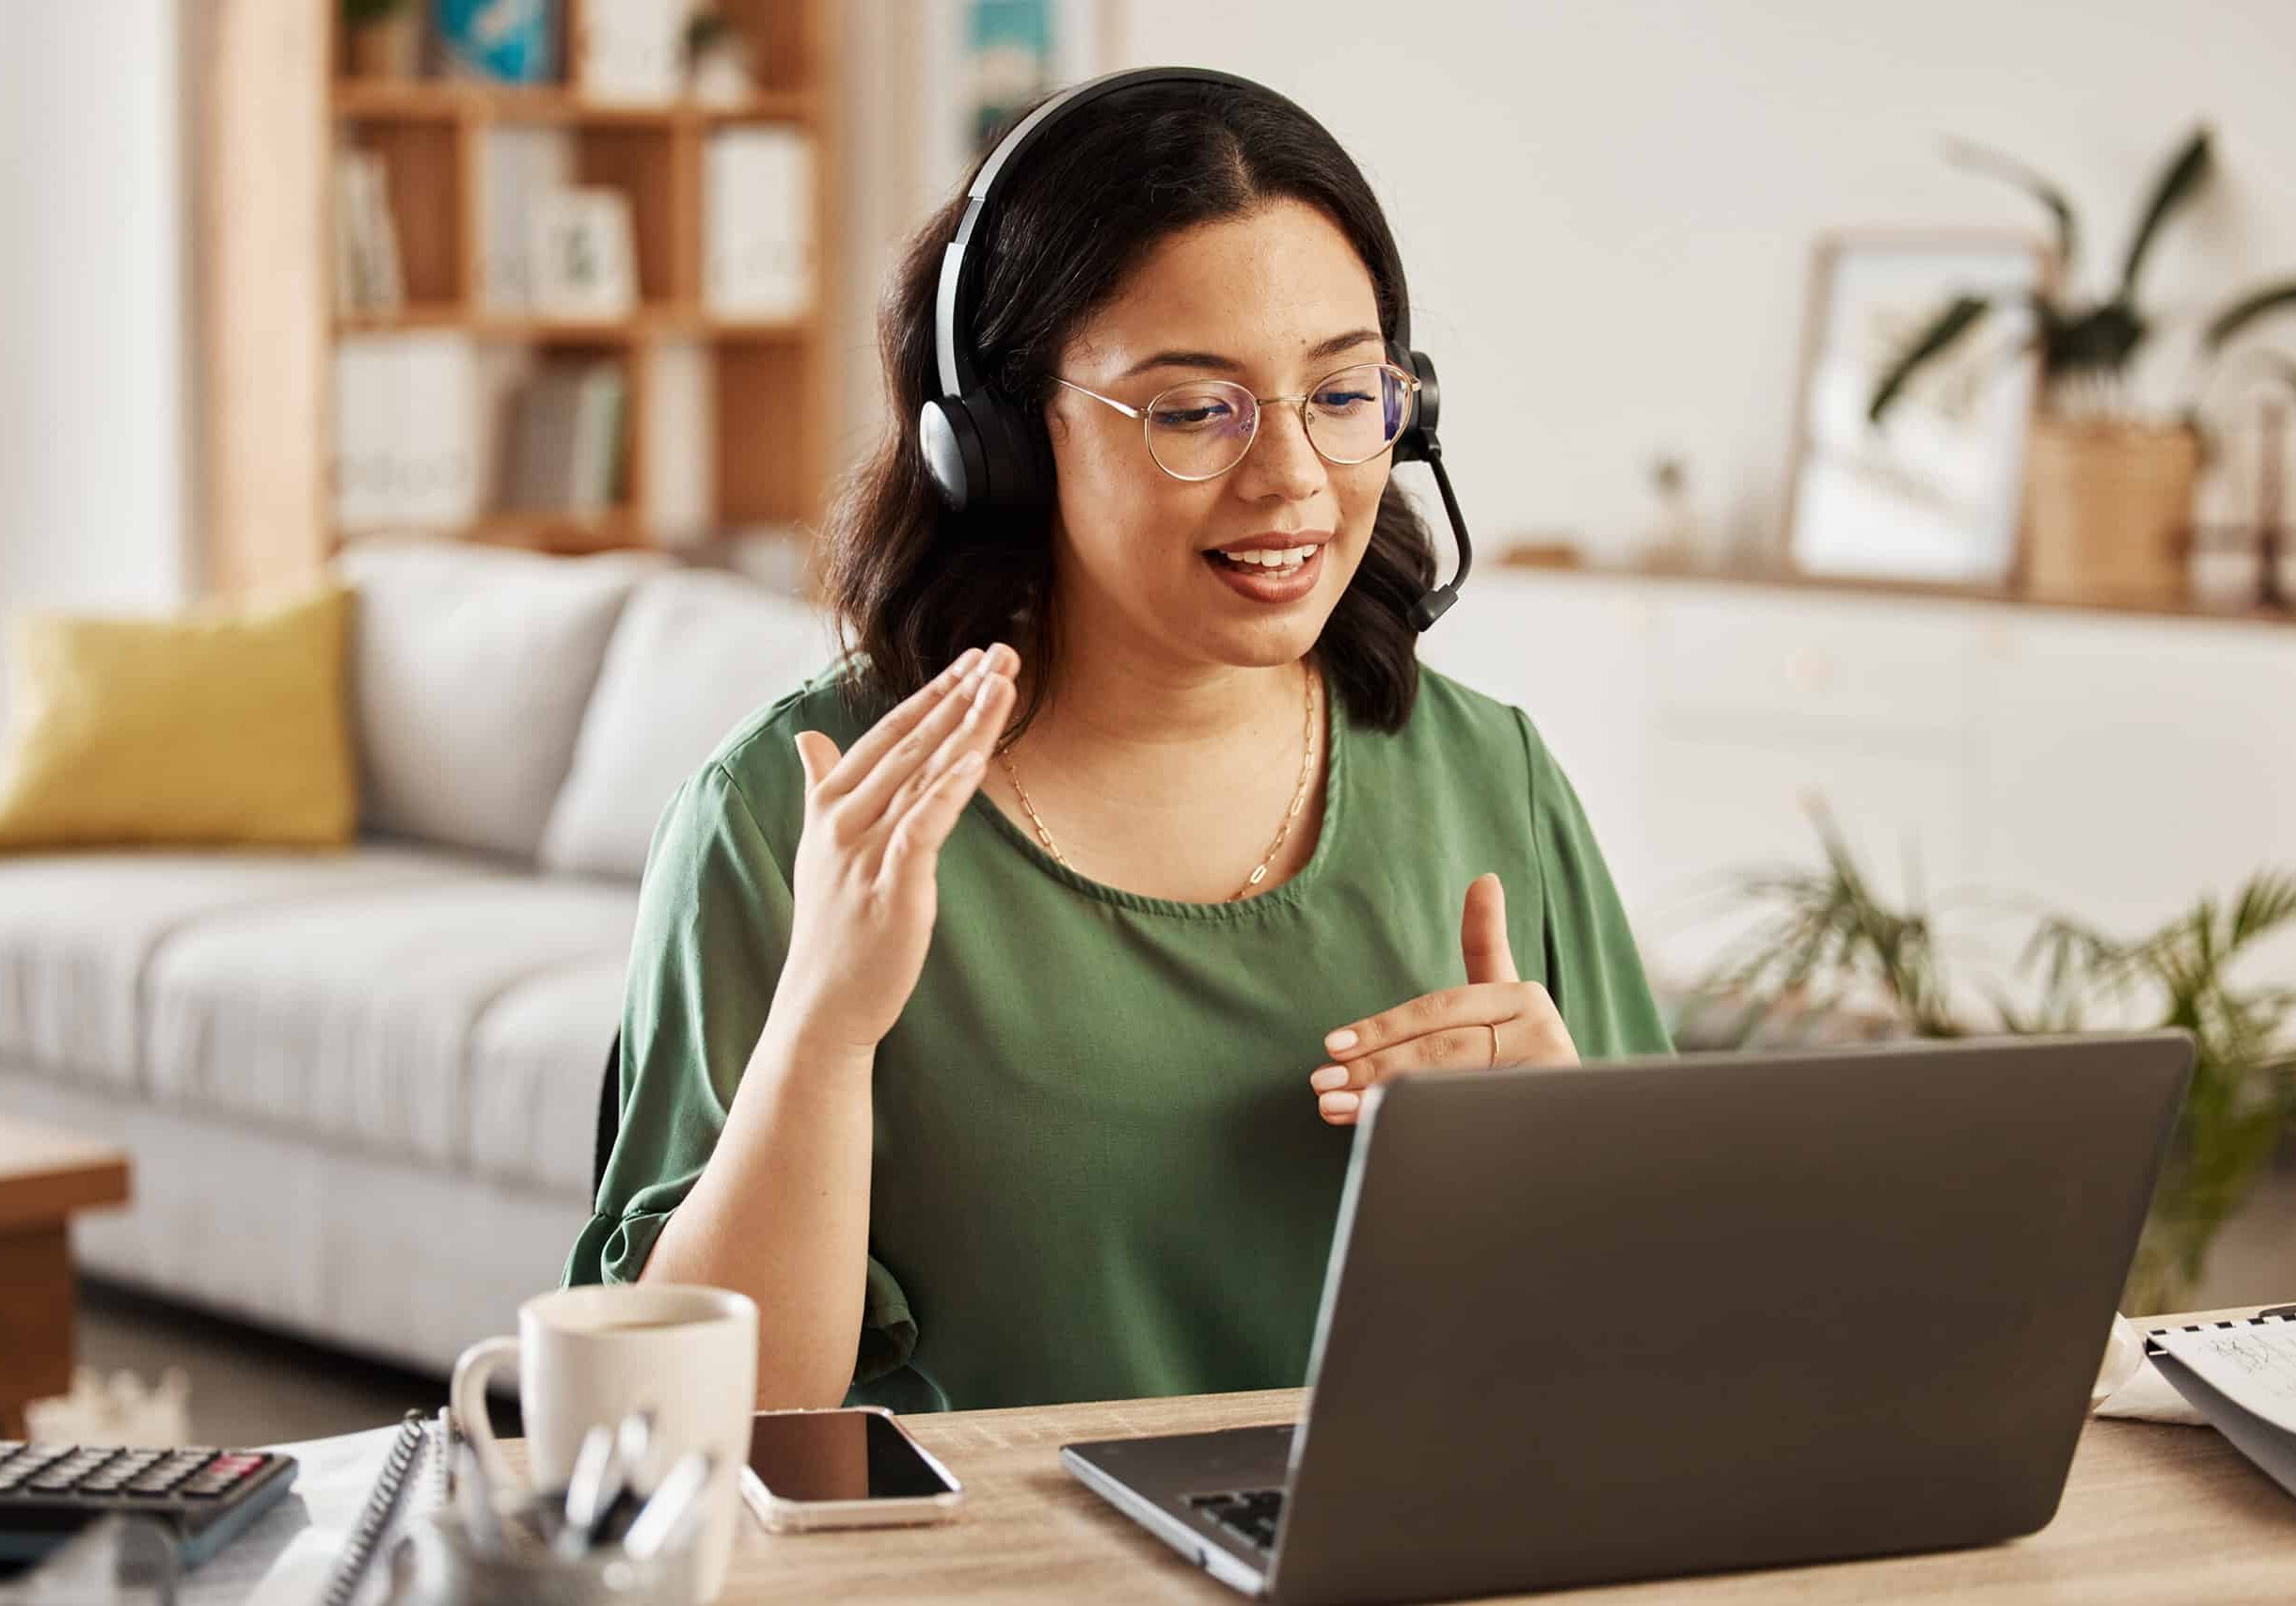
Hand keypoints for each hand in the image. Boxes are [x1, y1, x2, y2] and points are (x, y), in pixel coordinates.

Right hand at [772, 644, 1018, 1053]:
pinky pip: (923, 825)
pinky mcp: (892, 886)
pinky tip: (975, 757)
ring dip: (967, 725)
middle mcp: (845, 818)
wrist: (823, 1001)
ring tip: (1004, 683)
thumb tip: (805, 735)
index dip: (933, 694)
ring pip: (924, 774)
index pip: (889, 733)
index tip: (972, 659)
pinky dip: (948, 789)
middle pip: (914, 743)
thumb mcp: (818, 845)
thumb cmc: (830, 924)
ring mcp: (866, 851)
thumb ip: (818, 785)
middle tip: (1004, 651)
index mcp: (831, 802)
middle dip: (961, 694)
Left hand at [1307, 872, 1577, 1124]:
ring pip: (1447, 1087)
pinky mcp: (1545, 1112)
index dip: (1381, 1028)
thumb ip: (1487, 945)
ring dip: (1382, 1099)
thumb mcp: (1505, 1002)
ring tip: (1333, 1106)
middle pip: (1438, 1049)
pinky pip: (1467, 1120)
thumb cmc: (1527, 1056)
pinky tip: (1380, 1133)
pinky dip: (1419, 1128)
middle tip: (1321, 1081)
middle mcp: (1541, 1030)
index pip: (1436, 1011)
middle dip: (1372, 1067)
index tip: (1331, 1042)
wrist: (1581, 1124)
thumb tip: (1485, 878)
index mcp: (1522, 996)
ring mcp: (1547, 1076)